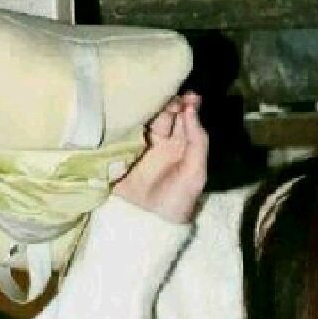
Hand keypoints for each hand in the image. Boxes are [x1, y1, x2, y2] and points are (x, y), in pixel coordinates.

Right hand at [113, 91, 207, 223]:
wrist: (148, 222)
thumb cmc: (177, 200)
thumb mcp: (195, 172)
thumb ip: (198, 141)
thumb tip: (192, 109)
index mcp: (181, 144)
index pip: (184, 117)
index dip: (188, 104)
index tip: (190, 96)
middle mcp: (161, 140)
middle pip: (163, 113)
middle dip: (168, 102)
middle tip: (171, 98)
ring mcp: (139, 143)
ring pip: (143, 117)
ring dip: (147, 107)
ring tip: (152, 100)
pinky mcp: (120, 149)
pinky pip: (121, 128)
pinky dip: (124, 117)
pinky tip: (126, 108)